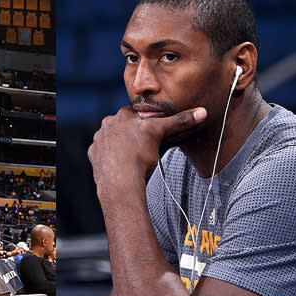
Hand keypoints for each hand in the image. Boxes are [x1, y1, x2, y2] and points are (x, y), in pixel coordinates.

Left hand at [87, 106, 206, 194]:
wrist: (120, 182)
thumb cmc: (139, 157)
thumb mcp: (160, 134)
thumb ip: (179, 121)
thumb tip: (201, 112)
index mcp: (122, 115)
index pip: (138, 114)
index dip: (149, 124)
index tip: (155, 133)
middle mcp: (106, 125)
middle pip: (126, 126)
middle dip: (136, 134)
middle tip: (147, 148)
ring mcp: (99, 141)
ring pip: (115, 139)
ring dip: (124, 145)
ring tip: (136, 158)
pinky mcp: (94, 156)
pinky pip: (106, 153)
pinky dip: (114, 157)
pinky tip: (123, 164)